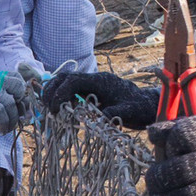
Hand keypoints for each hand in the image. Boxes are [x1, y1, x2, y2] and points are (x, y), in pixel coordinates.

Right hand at [0, 68, 26, 130]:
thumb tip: (20, 108)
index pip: (16, 77)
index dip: (22, 91)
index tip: (19, 105)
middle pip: (18, 86)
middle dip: (21, 103)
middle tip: (18, 116)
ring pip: (11, 103)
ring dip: (13, 119)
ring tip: (8, 128)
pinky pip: (1, 112)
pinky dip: (5, 123)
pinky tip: (2, 130)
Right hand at [41, 71, 158, 128]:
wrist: (148, 105)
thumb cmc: (140, 109)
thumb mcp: (129, 113)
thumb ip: (115, 113)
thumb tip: (102, 118)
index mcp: (101, 81)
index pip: (74, 81)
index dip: (60, 92)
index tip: (55, 108)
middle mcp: (95, 79)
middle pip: (66, 77)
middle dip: (53, 90)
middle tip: (47, 108)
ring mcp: (94, 84)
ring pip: (68, 82)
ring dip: (56, 92)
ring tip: (50, 108)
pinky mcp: (93, 90)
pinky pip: (73, 89)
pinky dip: (64, 96)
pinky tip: (61, 109)